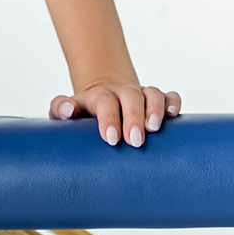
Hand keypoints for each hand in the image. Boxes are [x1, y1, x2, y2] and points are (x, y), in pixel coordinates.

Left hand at [50, 80, 180, 147]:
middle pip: (131, 97)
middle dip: (134, 117)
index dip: (109, 118)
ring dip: (155, 109)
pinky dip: (173, 102)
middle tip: (135, 141)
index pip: (105, 101)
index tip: (111, 139)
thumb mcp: (67, 111)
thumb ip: (60, 108)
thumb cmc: (82, 113)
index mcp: (99, 96)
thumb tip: (67, 109)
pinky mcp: (156, 100)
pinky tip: (173, 114)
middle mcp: (122, 93)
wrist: (101, 98)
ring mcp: (140, 95)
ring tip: (154, 128)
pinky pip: (170, 96)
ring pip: (152, 94)